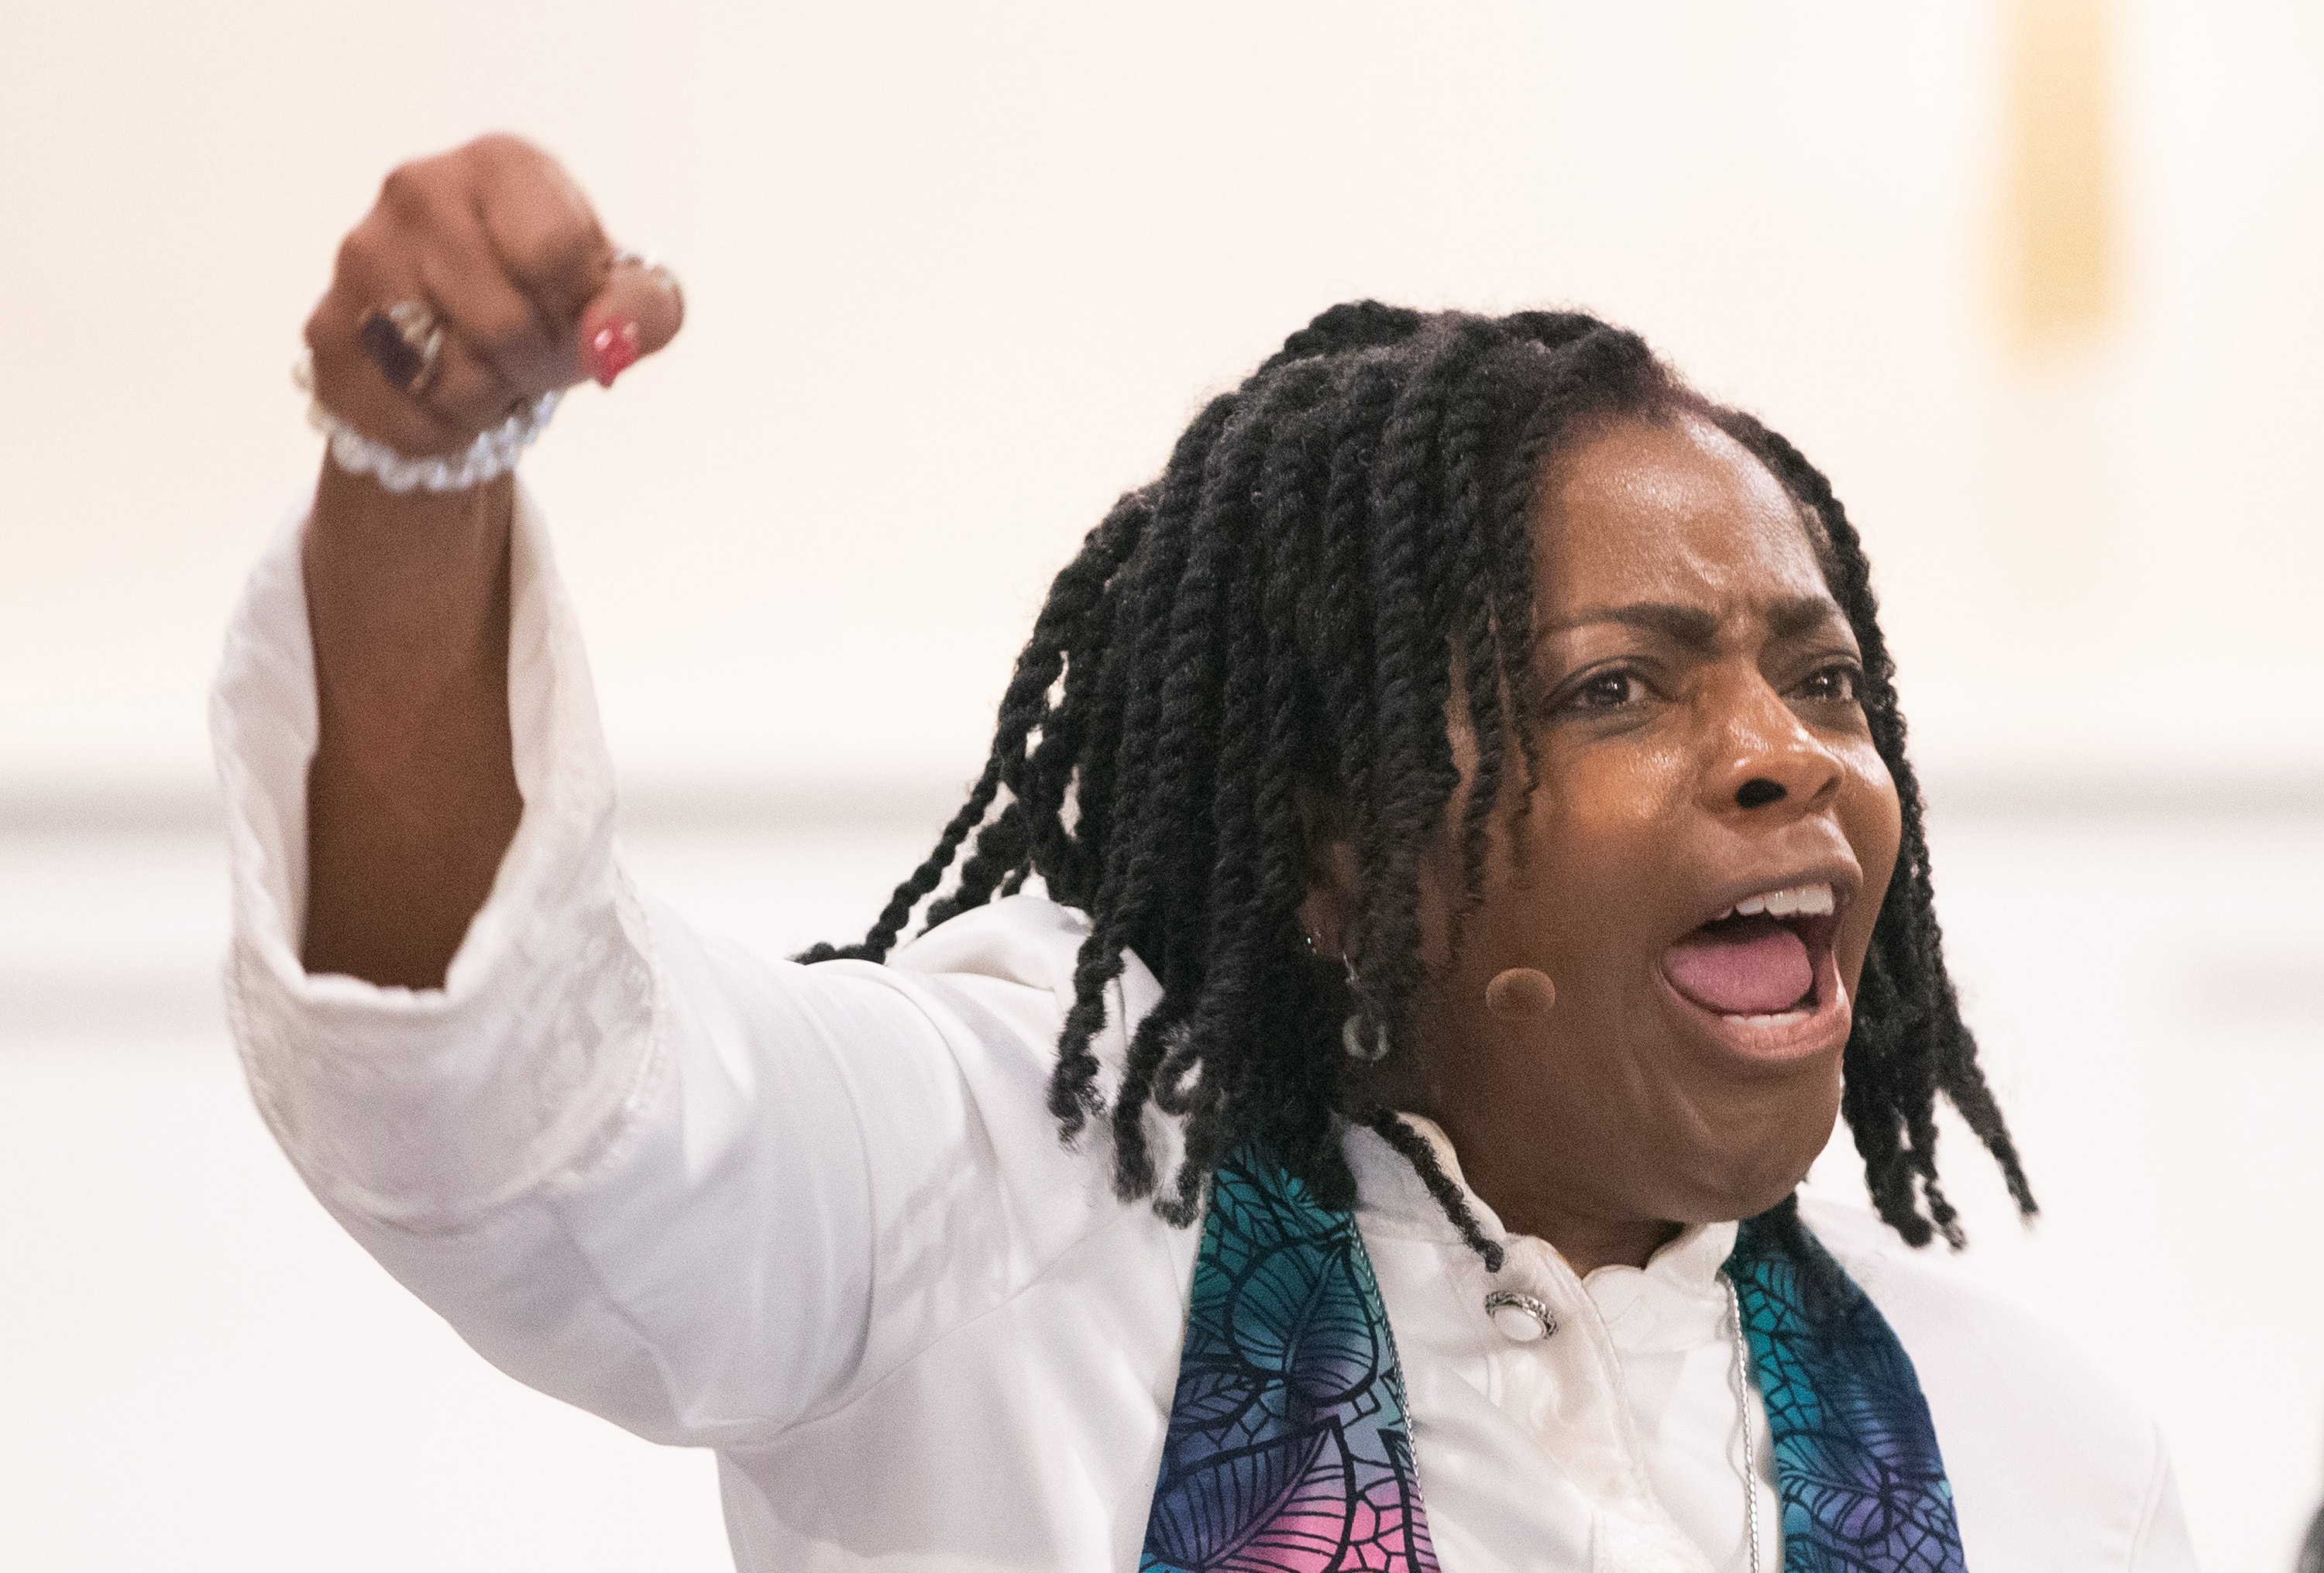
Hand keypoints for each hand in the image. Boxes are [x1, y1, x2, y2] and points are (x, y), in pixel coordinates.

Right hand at [304, 133, 683, 457]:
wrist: (473, 335)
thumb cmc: (557, 302)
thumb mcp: (627, 298)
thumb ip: (644, 312)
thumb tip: (606, 342)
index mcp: (502, 164)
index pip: (554, 254)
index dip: (578, 310)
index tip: (573, 310)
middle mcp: (418, 189)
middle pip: (503, 324)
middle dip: (536, 364)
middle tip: (532, 352)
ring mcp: (360, 256)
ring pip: (447, 377)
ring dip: (488, 398)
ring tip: (487, 366)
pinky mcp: (325, 330)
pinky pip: (405, 417)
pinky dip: (444, 429)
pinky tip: (444, 392)